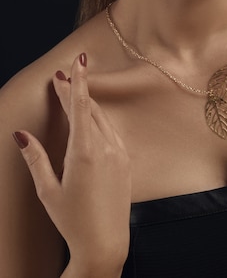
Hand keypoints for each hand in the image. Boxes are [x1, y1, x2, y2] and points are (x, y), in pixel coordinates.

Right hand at [13, 53, 130, 275]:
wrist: (106, 244)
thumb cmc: (73, 221)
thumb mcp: (48, 191)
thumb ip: (36, 159)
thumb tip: (21, 135)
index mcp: (85, 152)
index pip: (81, 106)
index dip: (77, 82)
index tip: (76, 62)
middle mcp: (106, 148)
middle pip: (90, 108)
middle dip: (75, 91)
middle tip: (61, 77)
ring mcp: (119, 154)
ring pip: (102, 118)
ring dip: (87, 104)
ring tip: (72, 94)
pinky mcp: (126, 161)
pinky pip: (111, 131)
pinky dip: (99, 120)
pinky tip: (90, 120)